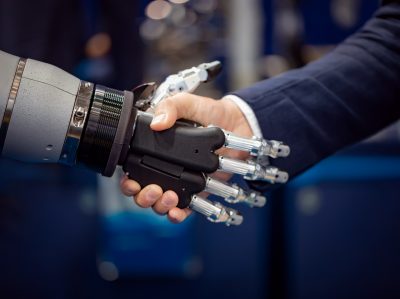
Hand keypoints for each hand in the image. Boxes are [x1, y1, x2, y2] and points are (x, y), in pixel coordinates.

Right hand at [120, 93, 252, 222]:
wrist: (238, 123)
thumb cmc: (209, 112)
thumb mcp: (187, 103)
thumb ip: (170, 107)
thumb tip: (156, 123)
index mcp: (155, 150)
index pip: (133, 170)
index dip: (128, 180)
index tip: (132, 182)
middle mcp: (165, 168)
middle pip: (143, 192)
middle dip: (143, 197)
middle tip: (153, 190)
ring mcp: (181, 181)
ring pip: (161, 203)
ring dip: (160, 206)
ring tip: (169, 197)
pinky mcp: (198, 191)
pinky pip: (185, 209)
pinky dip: (178, 215)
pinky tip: (178, 212)